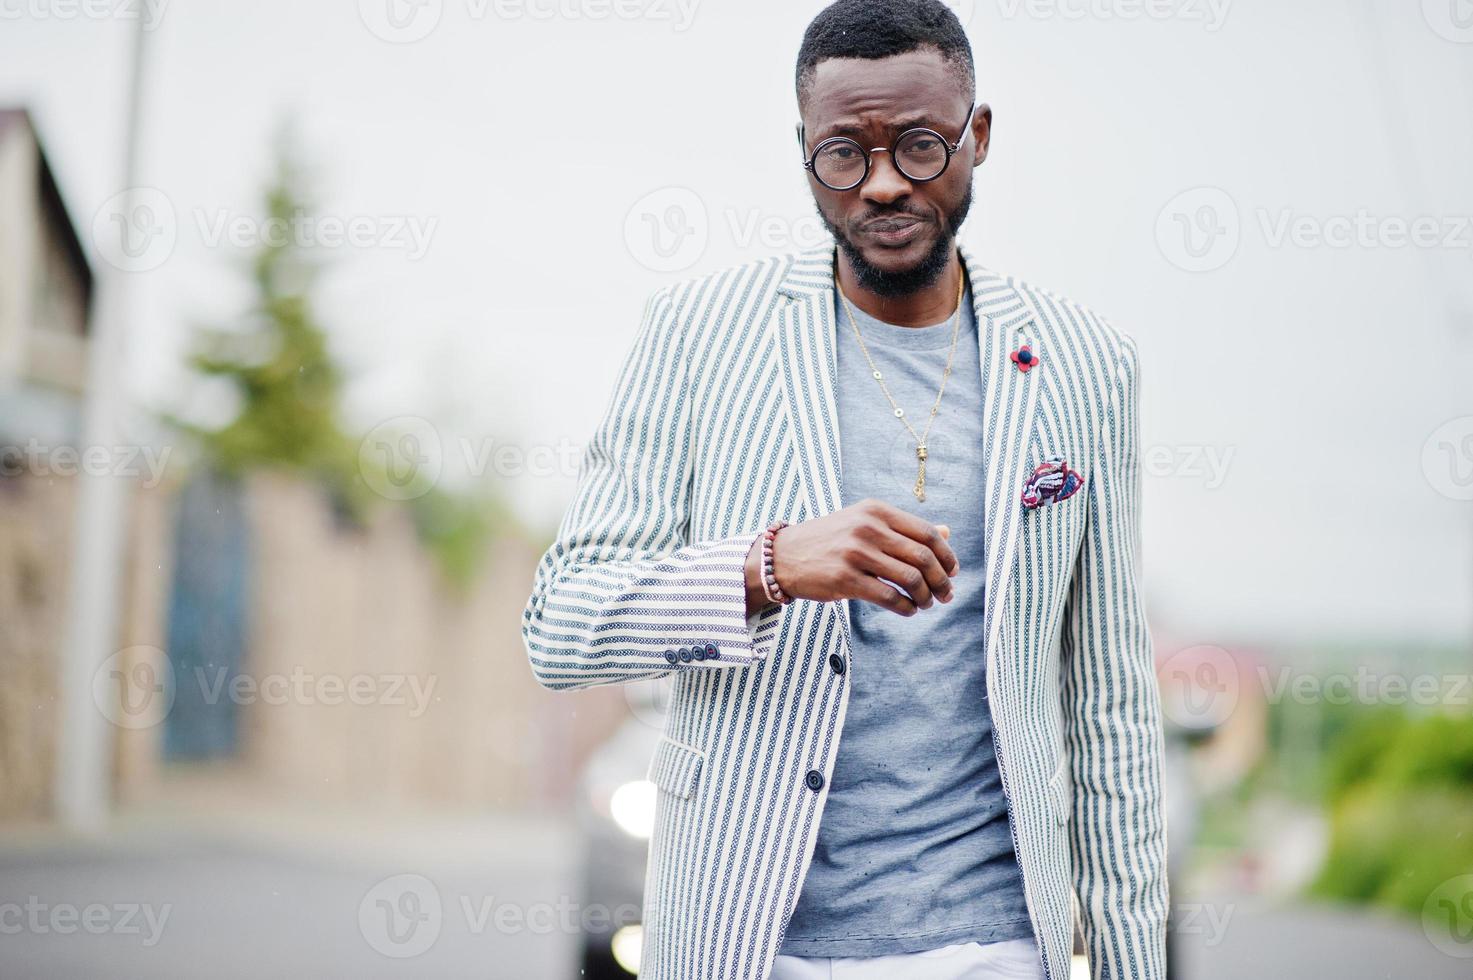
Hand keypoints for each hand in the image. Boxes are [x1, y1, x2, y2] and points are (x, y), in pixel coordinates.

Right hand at [746, 499, 958, 616]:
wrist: (783, 556)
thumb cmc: (830, 541)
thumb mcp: (865, 524)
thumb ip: (905, 529)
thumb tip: (947, 532)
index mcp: (876, 511)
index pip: (927, 533)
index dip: (947, 555)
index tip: (953, 571)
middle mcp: (868, 528)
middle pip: (923, 557)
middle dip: (941, 580)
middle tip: (946, 595)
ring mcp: (855, 553)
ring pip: (910, 579)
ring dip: (925, 597)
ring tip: (926, 604)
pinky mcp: (845, 579)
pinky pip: (890, 597)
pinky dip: (906, 608)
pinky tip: (908, 610)